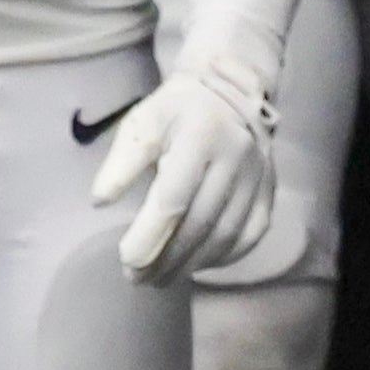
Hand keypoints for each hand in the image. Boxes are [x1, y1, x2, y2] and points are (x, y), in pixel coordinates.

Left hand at [87, 46, 276, 282]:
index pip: (174, 197)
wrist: (229, 90)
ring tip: (161, 279)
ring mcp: (257, 177)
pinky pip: (249, 234)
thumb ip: (121, 163)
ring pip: (226, 234)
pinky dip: (223, 257)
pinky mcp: (269, 190)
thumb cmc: (175, 111)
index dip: (151, 234)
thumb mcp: (141, 124)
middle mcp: (235, 158)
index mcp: (199, 136)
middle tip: (138, 279)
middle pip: (200, 222)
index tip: (127, 260)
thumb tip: (100, 201)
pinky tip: (197, 265)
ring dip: (192, 264)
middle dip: (167, 258)